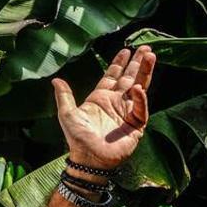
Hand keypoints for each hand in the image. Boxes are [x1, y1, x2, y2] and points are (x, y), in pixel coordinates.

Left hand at [52, 46, 156, 170]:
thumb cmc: (77, 138)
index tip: (126, 50)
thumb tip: (55, 79)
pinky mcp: (136, 125)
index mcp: (100, 98)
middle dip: (137, 63)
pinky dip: (140, 99)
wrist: (89, 158)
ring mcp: (127, 112)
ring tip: (151, 56)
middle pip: (129, 78)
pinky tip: (138, 88)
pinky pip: (140, 109)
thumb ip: (64, 96)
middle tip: (145, 47)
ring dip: (145, 72)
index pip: (112, 76)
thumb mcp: (67, 114)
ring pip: (140, 88)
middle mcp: (116, 102)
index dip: (119, 63)